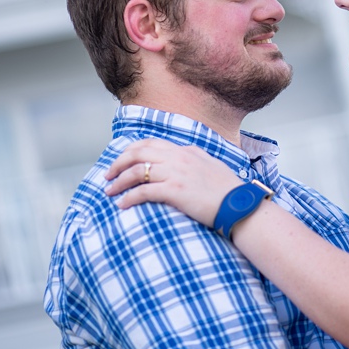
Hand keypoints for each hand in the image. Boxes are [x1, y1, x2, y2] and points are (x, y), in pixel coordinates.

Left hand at [105, 138, 242, 226]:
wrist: (239, 205)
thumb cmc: (228, 192)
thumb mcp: (211, 167)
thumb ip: (193, 162)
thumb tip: (179, 165)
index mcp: (187, 151)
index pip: (152, 143)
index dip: (131, 150)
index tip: (121, 161)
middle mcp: (180, 158)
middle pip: (139, 152)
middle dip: (118, 163)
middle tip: (108, 175)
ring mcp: (177, 173)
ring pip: (137, 171)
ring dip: (119, 182)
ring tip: (110, 191)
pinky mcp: (175, 191)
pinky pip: (143, 192)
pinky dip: (129, 197)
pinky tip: (123, 205)